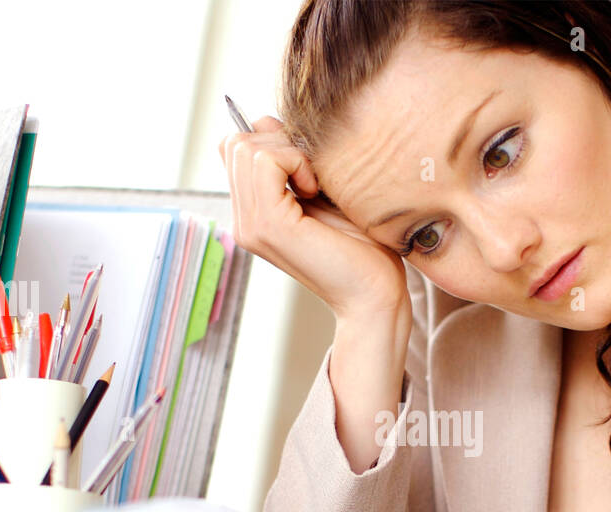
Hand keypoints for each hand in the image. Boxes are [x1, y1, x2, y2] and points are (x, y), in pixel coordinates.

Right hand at [219, 116, 410, 317]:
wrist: (376, 293)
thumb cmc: (363, 247)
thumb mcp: (322, 191)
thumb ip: (292, 160)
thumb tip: (263, 120)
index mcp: (254, 214)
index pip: (234, 148)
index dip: (272, 140)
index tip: (309, 167)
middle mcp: (244, 221)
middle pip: (235, 142)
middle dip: (279, 142)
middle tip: (315, 176)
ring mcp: (251, 225)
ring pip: (246, 146)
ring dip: (289, 151)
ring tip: (316, 185)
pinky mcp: (268, 225)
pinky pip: (265, 161)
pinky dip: (295, 161)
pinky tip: (316, 190)